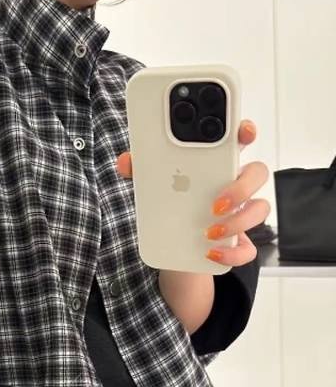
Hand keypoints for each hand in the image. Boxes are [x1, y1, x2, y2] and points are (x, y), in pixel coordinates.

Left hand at [115, 119, 269, 265]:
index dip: (245, 132)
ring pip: (259, 209)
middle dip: (242, 187)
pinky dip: (232, 253)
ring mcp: (241, 214)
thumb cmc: (170, 210)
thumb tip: (126, 161)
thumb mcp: (153, 190)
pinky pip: (248, 249)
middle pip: (257, 173)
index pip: (238, 141)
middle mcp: (235, 187)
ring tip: (209, 232)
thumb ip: (142, 173)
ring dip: (238, 221)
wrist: (172, 251)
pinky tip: (212, 253)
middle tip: (215, 203)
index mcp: (217, 167)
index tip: (243, 132)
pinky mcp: (240, 243)